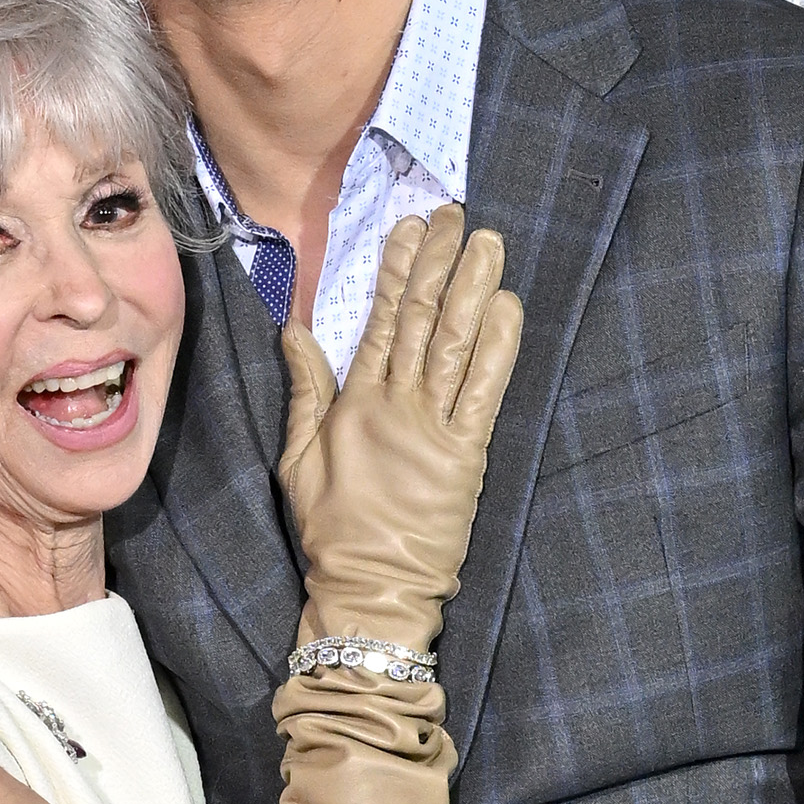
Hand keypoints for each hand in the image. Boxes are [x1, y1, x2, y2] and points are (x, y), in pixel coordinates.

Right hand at [277, 204, 521, 658]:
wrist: (370, 588)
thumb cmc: (331, 531)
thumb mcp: (298, 458)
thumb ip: (304, 391)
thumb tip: (295, 329)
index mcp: (356, 403)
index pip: (380, 321)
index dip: (397, 270)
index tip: (410, 227)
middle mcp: (396, 405)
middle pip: (421, 319)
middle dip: (439, 263)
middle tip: (455, 215)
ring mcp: (433, 427)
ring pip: (455, 342)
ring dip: (473, 288)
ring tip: (489, 242)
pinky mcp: (465, 455)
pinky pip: (485, 390)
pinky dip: (498, 346)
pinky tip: (508, 306)